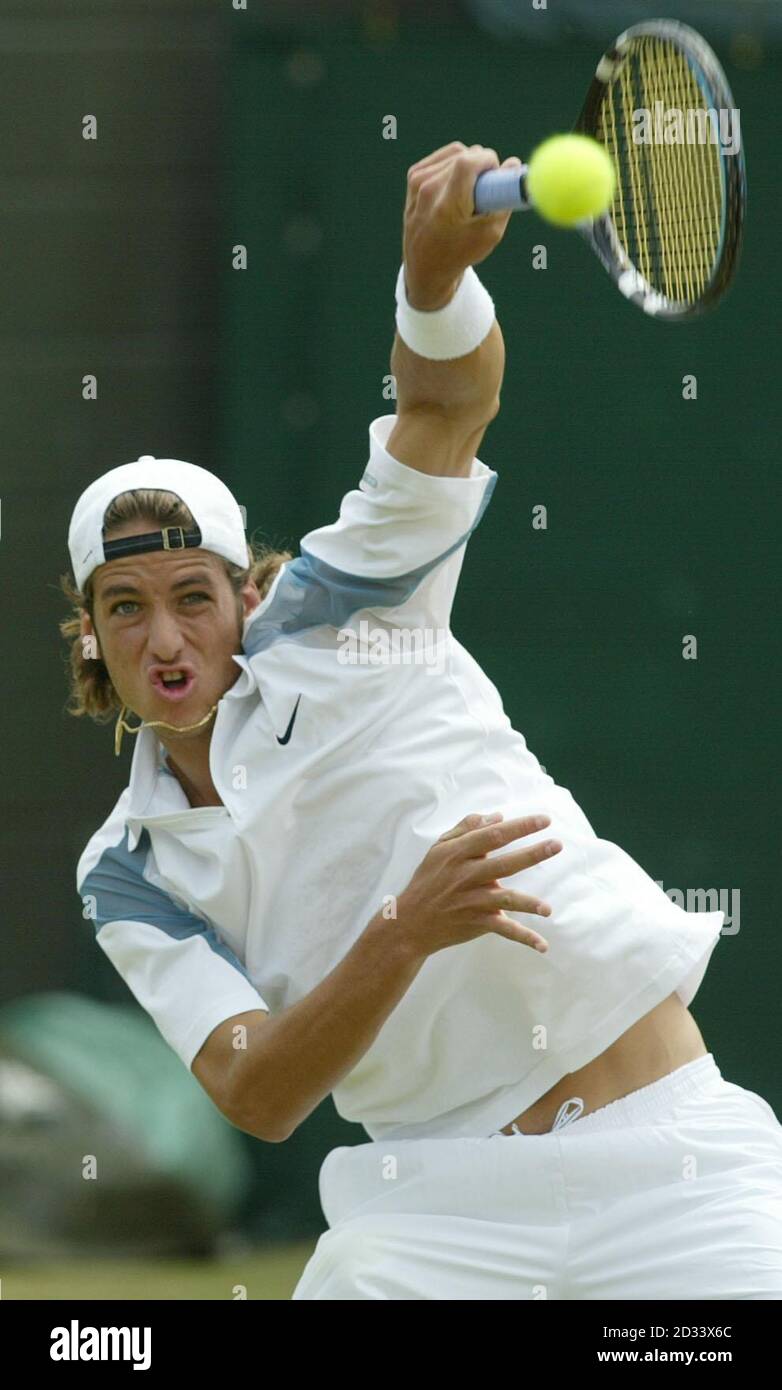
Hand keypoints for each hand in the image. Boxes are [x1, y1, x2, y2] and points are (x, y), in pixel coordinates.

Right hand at [389, 811, 561, 958]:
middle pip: (503, 863)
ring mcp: (471, 901)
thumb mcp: (439, 848)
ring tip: (548, 909)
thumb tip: (498, 816)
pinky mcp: (476, 922)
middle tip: (557, 845)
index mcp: (457, 853)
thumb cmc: (429, 880)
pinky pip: (503, 930)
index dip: (519, 826)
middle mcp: (465, 876)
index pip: (493, 835)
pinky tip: (543, 945)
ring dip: (527, 903)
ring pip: (503, 899)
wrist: (410, 922)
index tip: (545, 819)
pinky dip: (523, 938)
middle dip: (532, 854)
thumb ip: (467, 828)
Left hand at [402, 142, 522, 309]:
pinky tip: (458, 183)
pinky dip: (456, 163)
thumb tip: (514, 163)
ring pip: (456, 152)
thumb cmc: (461, 252)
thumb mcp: (490, 233)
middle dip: (482, 165)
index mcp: (447, 207)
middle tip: (486, 188)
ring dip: (470, 164)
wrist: (426, 266)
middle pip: (464, 155)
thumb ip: (505, 198)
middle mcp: (428, 191)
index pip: (468, 162)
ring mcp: (417, 182)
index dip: (488, 160)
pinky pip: (444, 155)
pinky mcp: (414, 176)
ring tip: (470, 191)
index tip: (497, 172)